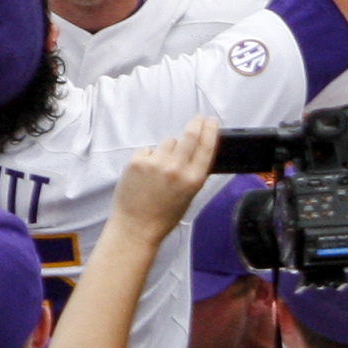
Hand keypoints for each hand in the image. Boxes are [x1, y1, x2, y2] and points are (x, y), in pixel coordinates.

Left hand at [110, 117, 219, 238]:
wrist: (136, 227)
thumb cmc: (163, 217)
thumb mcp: (189, 197)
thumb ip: (194, 174)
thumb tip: (198, 151)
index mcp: (193, 180)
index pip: (207, 146)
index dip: (210, 130)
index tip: (211, 121)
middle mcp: (176, 169)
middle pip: (190, 134)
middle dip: (196, 123)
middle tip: (198, 119)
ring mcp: (155, 163)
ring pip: (168, 142)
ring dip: (168, 149)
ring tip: (160, 169)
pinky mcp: (137, 161)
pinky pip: (148, 150)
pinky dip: (149, 158)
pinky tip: (145, 174)